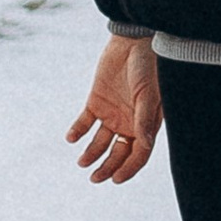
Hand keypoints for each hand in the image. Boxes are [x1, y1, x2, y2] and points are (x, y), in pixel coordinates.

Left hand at [66, 34, 162, 183]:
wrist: (133, 41)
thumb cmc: (149, 66)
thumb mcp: (148, 94)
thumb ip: (144, 119)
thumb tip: (144, 145)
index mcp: (146, 125)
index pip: (138, 154)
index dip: (128, 169)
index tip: (115, 179)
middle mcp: (129, 123)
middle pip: (118, 153)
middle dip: (108, 168)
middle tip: (95, 178)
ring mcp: (112, 113)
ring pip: (100, 142)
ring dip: (91, 154)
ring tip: (82, 163)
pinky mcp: (96, 102)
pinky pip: (85, 122)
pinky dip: (77, 131)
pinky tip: (71, 138)